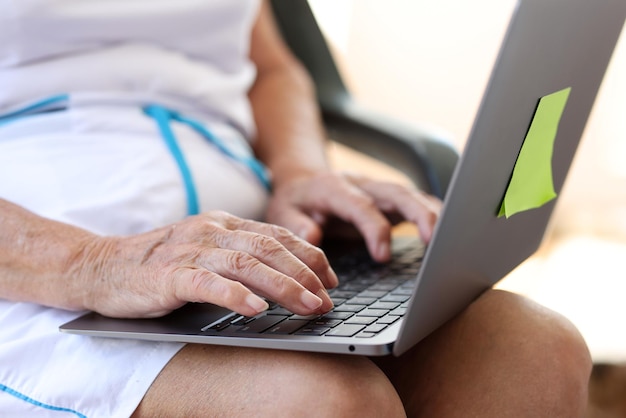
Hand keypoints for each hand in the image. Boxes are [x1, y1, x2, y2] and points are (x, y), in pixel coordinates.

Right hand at [78, 211, 337, 318]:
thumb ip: (239, 255)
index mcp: (223, 224)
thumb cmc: (160, 263)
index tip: (332, 278)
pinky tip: (256, 310)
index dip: (309, 255)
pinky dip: (234, 296)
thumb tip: (285, 275)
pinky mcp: (169, 275)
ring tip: (308, 305)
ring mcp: (190, 251)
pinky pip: (207, 283)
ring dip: (282, 285)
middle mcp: (211, 231)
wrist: (102, 265)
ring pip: (246, 264)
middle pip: (268, 249)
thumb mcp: (205, 250)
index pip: (276, 235)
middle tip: (328, 299)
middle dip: (305, 274)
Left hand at [266, 172, 441, 261]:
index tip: (382, 256)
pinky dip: (432, 214)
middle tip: (434, 241)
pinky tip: (447, 232)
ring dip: (432, 214)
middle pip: (396, 192)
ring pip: (411, 194)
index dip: (374, 227)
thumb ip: (296, 223)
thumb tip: (314, 234)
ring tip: (450, 239)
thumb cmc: (294, 202)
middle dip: (418, 213)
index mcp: (333, 188)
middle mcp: (361, 185)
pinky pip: (415, 202)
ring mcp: (377, 190)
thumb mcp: (282, 212)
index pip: (360, 204)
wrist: (302, 181)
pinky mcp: (388, 199)